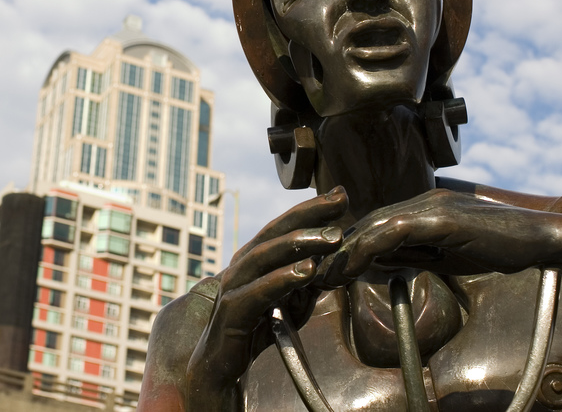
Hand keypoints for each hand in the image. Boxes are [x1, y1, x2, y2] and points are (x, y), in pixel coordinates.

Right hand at [183, 187, 348, 409]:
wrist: (221, 368)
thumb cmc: (256, 329)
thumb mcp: (293, 301)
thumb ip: (310, 278)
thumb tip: (339, 256)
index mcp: (255, 258)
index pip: (284, 226)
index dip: (311, 209)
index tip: (340, 193)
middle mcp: (241, 266)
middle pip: (274, 232)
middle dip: (308, 215)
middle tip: (340, 203)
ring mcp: (233, 287)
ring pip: (264, 256)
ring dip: (300, 243)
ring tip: (332, 237)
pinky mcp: (231, 313)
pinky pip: (257, 292)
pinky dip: (282, 279)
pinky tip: (307, 272)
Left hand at [317, 188, 560, 286]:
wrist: (538, 239)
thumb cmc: (496, 249)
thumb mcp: (443, 255)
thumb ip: (410, 254)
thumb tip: (375, 263)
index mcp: (420, 209)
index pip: (372, 226)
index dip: (346, 246)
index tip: (324, 268)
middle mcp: (420, 200)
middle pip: (366, 222)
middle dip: (336, 248)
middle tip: (311, 272)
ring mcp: (431, 205)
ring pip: (375, 224)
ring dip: (346, 249)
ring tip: (324, 272)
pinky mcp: (442, 216)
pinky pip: (397, 230)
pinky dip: (372, 247)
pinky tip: (355, 264)